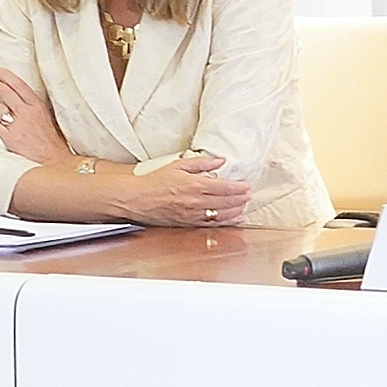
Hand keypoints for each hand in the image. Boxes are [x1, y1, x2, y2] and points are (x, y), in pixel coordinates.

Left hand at [0, 70, 70, 165]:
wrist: (55, 161)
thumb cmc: (53, 143)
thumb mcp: (49, 119)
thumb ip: (35, 108)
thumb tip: (22, 100)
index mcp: (37, 106)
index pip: (18, 84)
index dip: (5, 75)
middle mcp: (27, 113)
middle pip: (5, 92)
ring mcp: (17, 125)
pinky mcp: (10, 138)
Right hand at [127, 152, 251, 227]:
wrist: (136, 199)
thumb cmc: (154, 182)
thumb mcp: (178, 165)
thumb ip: (201, 163)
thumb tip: (219, 161)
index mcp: (195, 185)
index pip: (225, 187)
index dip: (239, 187)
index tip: (247, 185)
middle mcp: (196, 201)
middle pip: (226, 202)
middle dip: (241, 199)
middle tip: (249, 195)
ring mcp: (192, 214)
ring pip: (221, 215)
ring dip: (236, 211)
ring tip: (244, 206)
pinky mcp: (187, 224)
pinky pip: (211, 224)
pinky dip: (225, 222)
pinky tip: (233, 219)